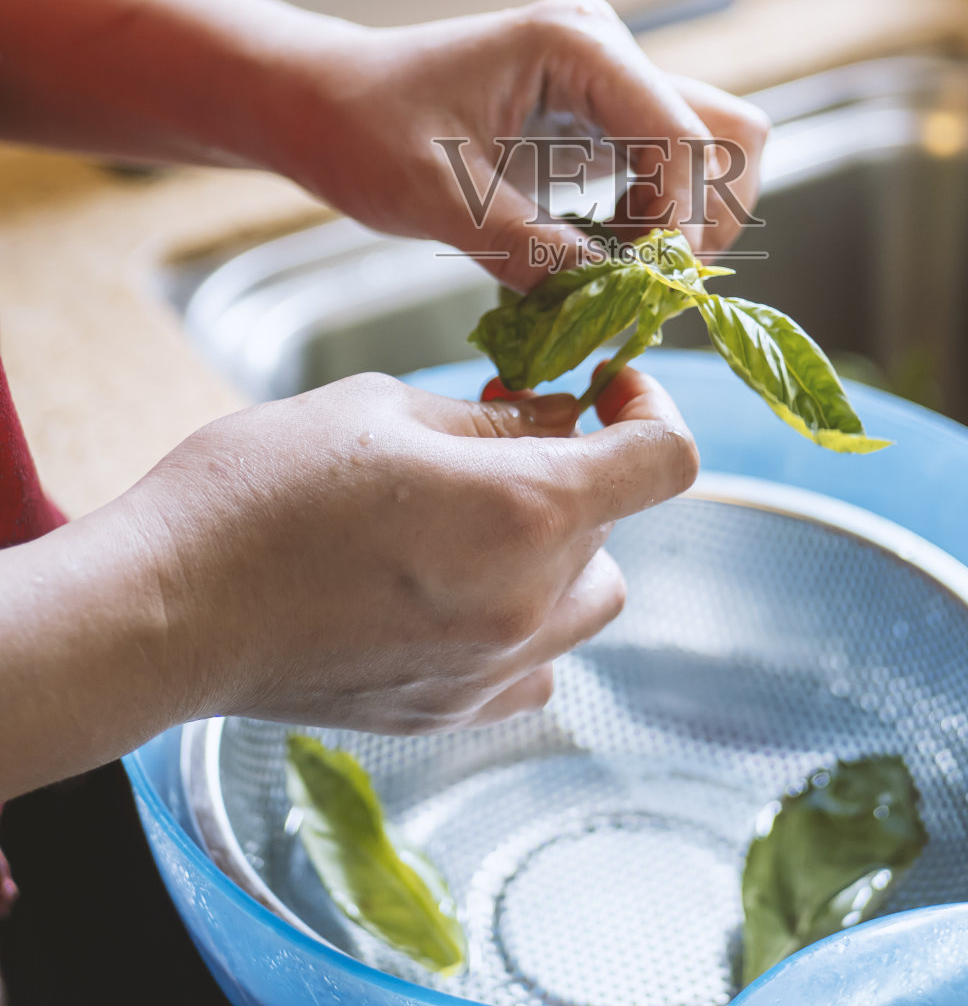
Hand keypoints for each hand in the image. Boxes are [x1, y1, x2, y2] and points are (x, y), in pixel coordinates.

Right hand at [132, 367, 696, 733]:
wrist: (165, 608)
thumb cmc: (260, 490)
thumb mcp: (386, 410)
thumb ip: (495, 422)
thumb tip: (561, 422)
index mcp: (525, 509)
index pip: (665, 460)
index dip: (650, 408)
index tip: (609, 391)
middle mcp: (528, 602)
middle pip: (616, 527)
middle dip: (576, 472)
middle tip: (498, 439)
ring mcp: (492, 670)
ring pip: (590, 600)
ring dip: (562, 550)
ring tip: (476, 518)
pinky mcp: (450, 713)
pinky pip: (537, 664)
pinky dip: (525, 619)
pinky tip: (455, 588)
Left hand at [279, 0, 769, 289]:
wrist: (320, 102)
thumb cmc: (362, 128)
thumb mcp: (439, 200)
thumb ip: (531, 251)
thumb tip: (614, 304)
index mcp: (578, 45)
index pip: (685, 141)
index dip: (680, 228)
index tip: (644, 294)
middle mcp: (609, 52)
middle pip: (729, 134)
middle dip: (704, 220)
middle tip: (644, 284)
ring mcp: (609, 81)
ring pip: (709, 154)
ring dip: (681, 225)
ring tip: (612, 275)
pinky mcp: (598, 116)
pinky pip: (665, 173)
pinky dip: (649, 225)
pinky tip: (592, 258)